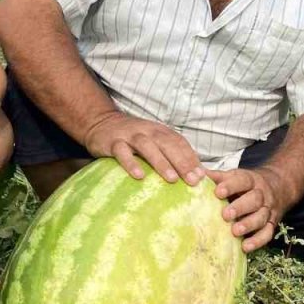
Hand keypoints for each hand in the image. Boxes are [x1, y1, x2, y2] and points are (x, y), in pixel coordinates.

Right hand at [83, 112, 204, 185]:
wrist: (101, 123)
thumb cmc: (132, 139)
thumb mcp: (153, 141)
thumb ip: (170, 154)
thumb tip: (194, 175)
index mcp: (160, 131)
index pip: (179, 143)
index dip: (191, 158)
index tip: (202, 177)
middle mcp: (147, 131)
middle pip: (167, 144)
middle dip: (182, 162)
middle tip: (193, 180)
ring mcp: (129, 135)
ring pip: (147, 146)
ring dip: (161, 162)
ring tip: (172, 179)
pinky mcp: (113, 142)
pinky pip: (122, 152)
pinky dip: (131, 163)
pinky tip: (139, 176)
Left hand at [207, 166, 289, 252]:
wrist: (277, 187)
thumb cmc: (245, 184)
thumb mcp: (233, 176)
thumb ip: (216, 177)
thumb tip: (195, 174)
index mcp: (250, 180)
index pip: (243, 181)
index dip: (231, 186)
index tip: (218, 192)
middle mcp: (261, 194)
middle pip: (254, 200)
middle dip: (240, 207)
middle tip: (225, 215)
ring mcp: (267, 210)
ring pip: (261, 217)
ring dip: (248, 225)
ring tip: (235, 231)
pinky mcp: (271, 224)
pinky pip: (267, 233)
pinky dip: (257, 241)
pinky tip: (245, 247)